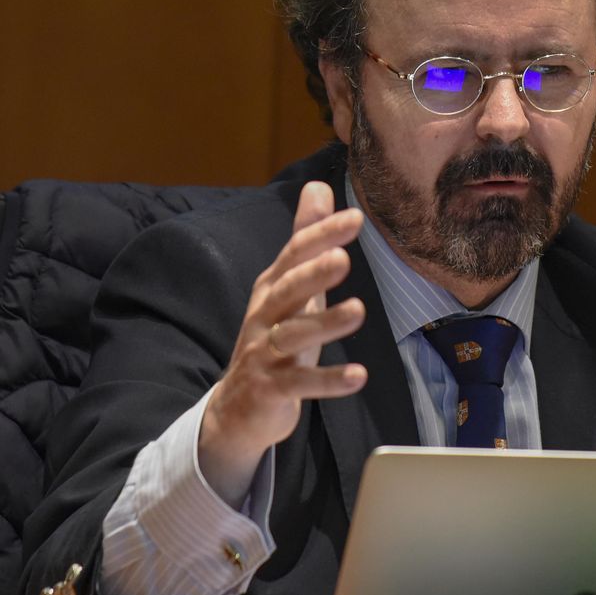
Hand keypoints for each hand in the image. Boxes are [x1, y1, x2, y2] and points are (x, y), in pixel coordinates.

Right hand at [200, 182, 366, 478]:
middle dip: (312, 274)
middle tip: (343, 258)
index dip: (321, 236)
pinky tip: (359, 377)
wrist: (236, 408)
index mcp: (272, 288)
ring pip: (292, 336)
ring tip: (358, 311)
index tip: (355, 218)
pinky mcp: (271, 390)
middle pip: (287, 291)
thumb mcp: (290, 287)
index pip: (295, 255)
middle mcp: (264, 316)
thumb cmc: (273, 338)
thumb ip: (306, 239)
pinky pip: (300, 384)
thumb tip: (319, 187)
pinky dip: (329, 381)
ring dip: (324, 324)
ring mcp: (264, 354)